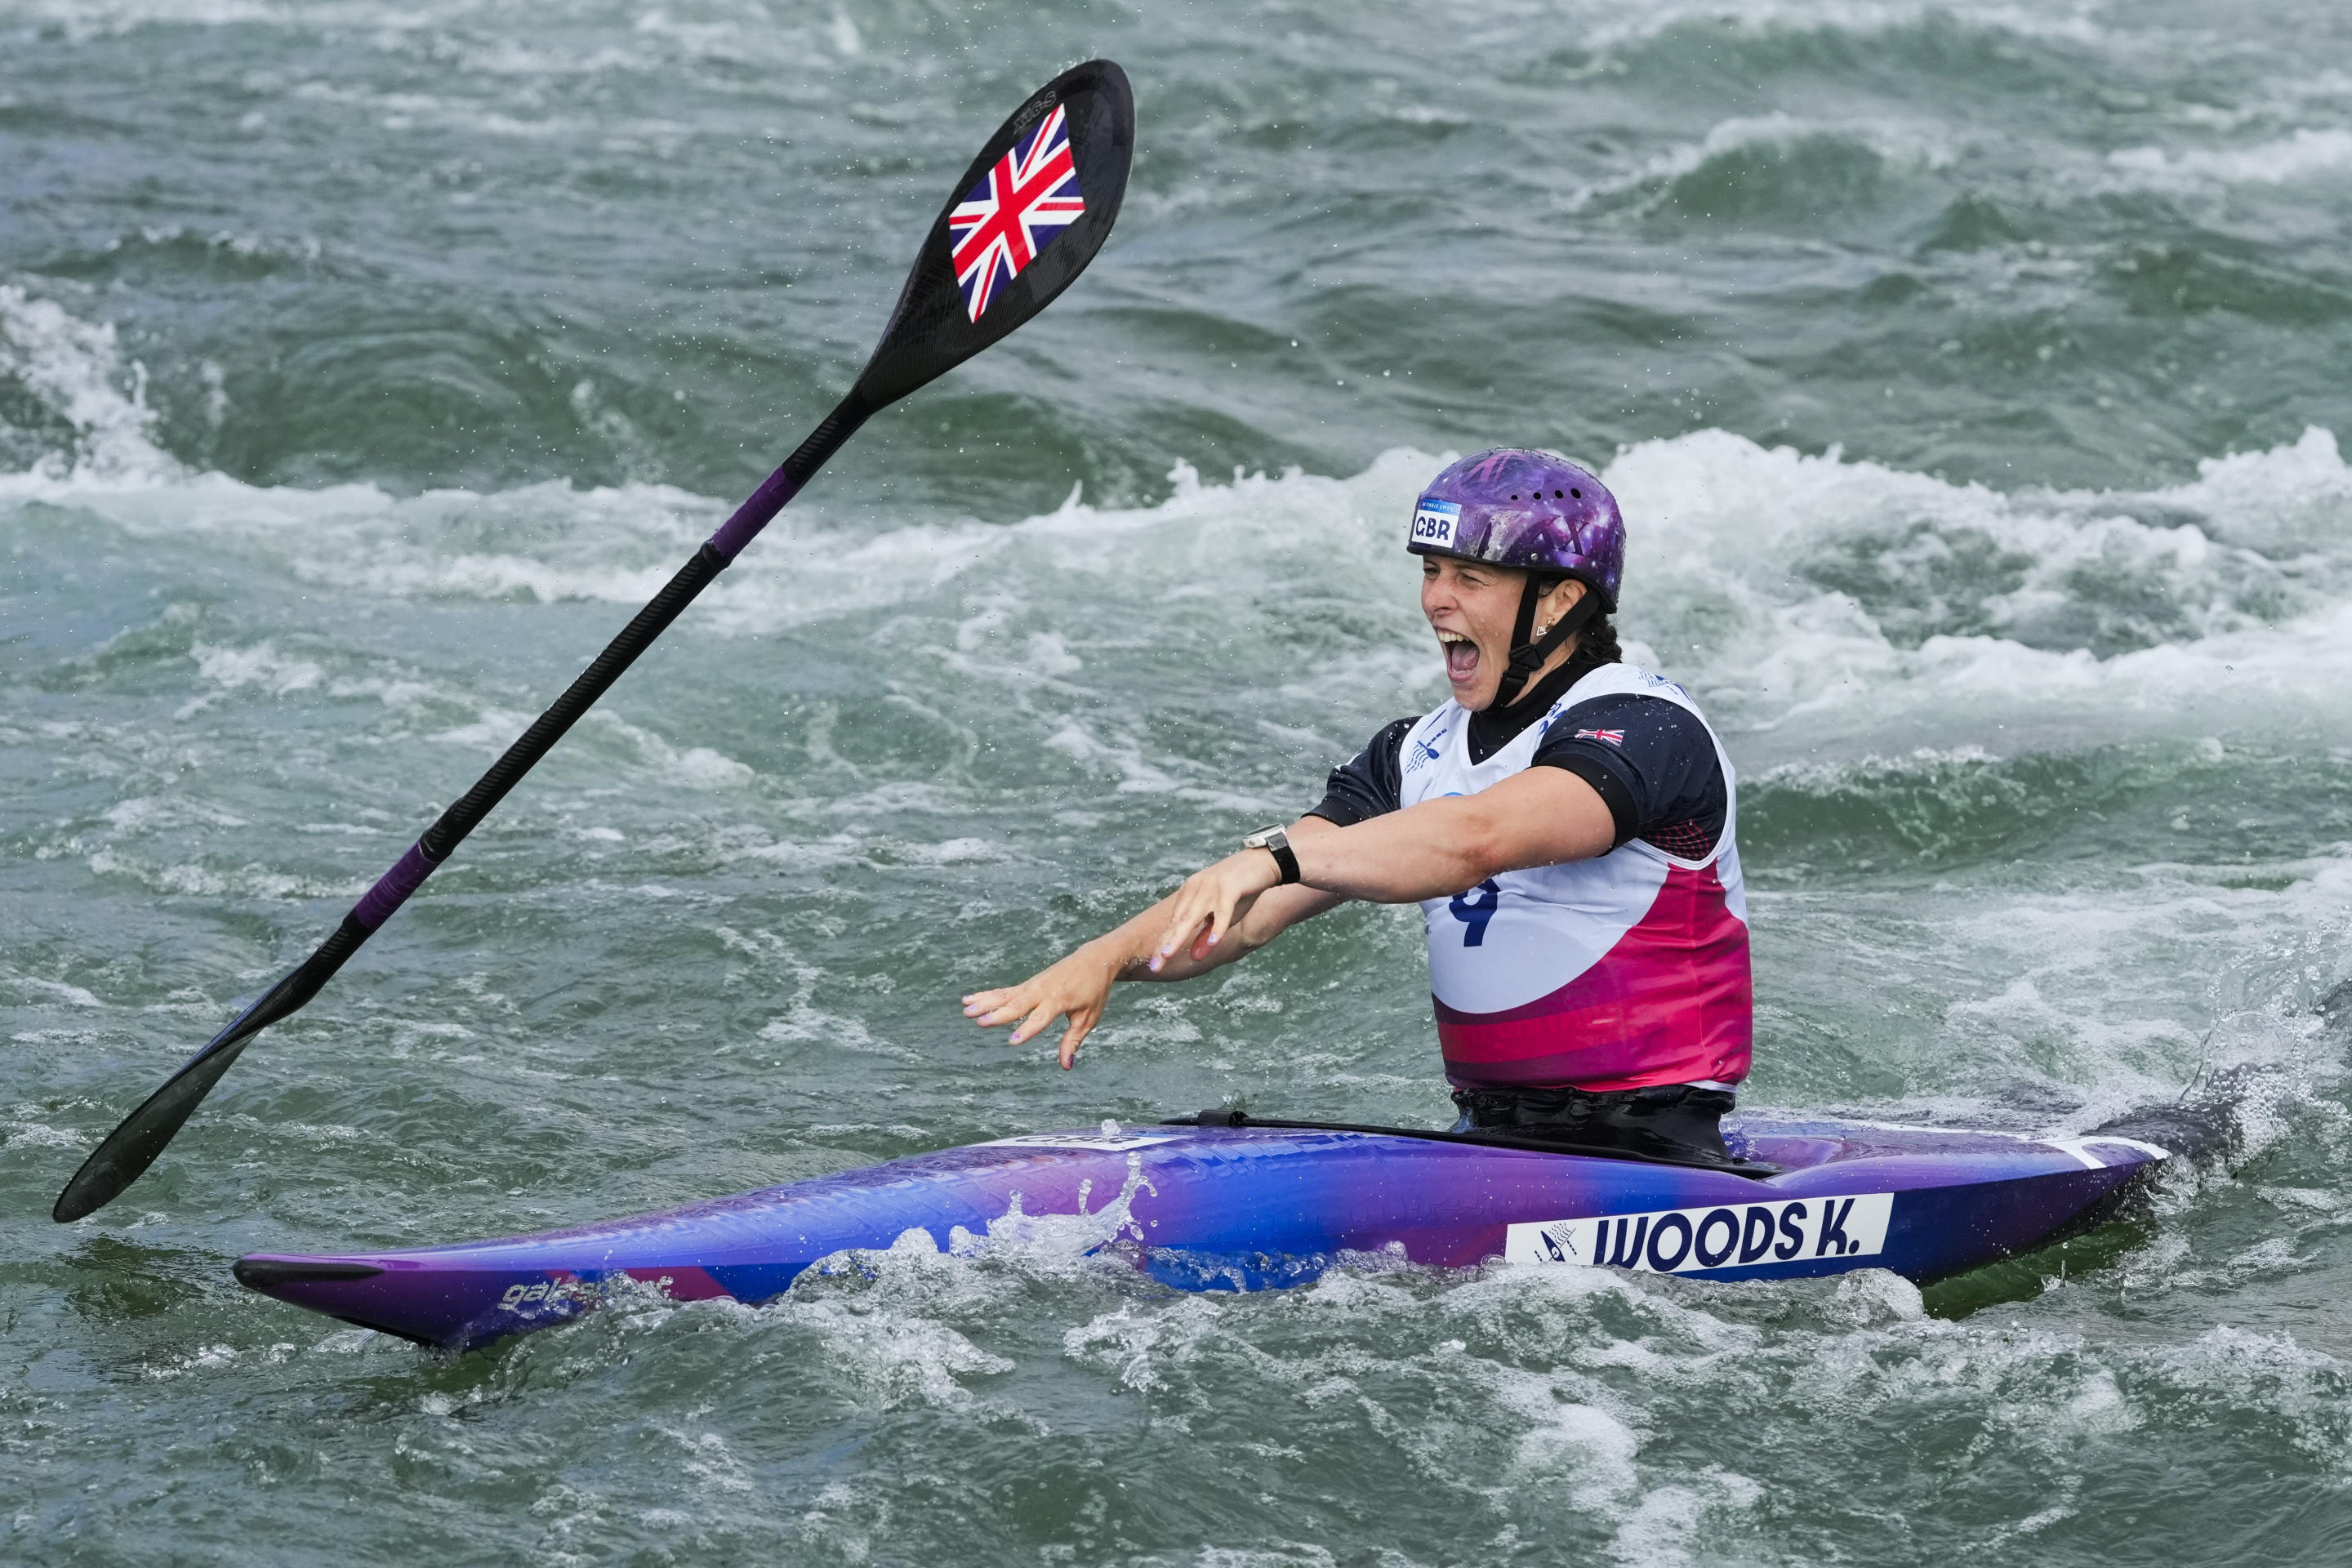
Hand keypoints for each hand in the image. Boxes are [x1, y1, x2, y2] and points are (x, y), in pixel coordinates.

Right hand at [963, 944, 1118, 1069]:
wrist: (1094, 959)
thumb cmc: (1094, 992)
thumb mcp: (1088, 1018)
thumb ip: (1073, 1041)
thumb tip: (1066, 1066)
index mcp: (1060, 1000)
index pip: (1041, 1018)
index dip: (1027, 1030)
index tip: (1012, 1041)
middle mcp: (1043, 991)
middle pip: (1017, 1005)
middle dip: (998, 1015)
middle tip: (980, 1023)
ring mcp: (1033, 985)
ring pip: (1005, 996)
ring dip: (985, 1003)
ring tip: (966, 1010)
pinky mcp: (1028, 984)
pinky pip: (1005, 991)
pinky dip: (986, 995)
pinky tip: (968, 999)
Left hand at [1148, 849, 1282, 972]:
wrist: (1263, 862)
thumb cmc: (1240, 891)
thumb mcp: (1222, 916)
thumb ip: (1208, 934)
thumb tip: (1195, 958)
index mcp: (1189, 893)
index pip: (1173, 923)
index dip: (1163, 944)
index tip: (1154, 965)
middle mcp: (1195, 888)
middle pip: (1178, 921)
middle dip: (1165, 944)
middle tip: (1154, 966)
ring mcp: (1211, 886)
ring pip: (1193, 916)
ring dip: (1179, 936)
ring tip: (1167, 955)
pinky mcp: (1230, 887)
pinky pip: (1222, 910)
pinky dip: (1218, 927)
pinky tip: (1214, 943)